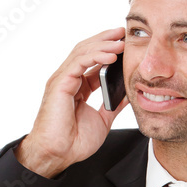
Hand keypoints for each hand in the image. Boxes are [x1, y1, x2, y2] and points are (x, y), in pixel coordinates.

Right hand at [14, 27, 129, 178]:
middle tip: (124, 32)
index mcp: (77, 86)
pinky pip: (78, 63)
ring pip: (83, 52)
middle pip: (87, 51)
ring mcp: (62, 80)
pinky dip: (95, 56)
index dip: (109, 51)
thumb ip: (113, 105)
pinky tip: (111, 55)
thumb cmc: (74, 142)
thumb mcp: (103, 120)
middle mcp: (68, 79)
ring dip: (103, 44)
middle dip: (106, 40)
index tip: (126, 44)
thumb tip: (128, 94)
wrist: (58, 154)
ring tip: (121, 40)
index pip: (93, 61)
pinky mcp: (59, 83)